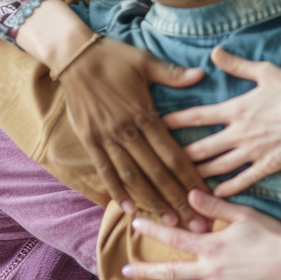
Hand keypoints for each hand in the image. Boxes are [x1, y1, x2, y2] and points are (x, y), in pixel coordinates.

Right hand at [58, 35, 211, 226]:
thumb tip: (201, 74)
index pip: (173, 153)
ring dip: (152, 202)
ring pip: (133, 177)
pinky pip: (105, 171)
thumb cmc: (114, 57)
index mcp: (145, 113)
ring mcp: (106, 138)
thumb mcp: (146, 61)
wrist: (73, 56)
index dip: (190, 177)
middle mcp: (126, 131)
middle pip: (157, 172)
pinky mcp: (89, 141)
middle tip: (196, 223)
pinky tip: (130, 209)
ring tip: (169, 223)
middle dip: (178, 200)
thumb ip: (173, 74)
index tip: (207, 197)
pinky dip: (117, 191)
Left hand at [122, 190, 280, 279]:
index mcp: (212, 244)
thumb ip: (214, 206)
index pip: (176, 236)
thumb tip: (189, 194)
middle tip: (125, 268)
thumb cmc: (271, 234)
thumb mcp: (243, 214)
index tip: (136, 225)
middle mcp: (211, 268)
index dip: (154, 230)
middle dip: (146, 268)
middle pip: (172, 269)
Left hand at [163, 48, 280, 196]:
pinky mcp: (267, 166)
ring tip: (177, 183)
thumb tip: (215, 53)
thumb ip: (237, 65)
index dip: (173, 122)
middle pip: (200, 148)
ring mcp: (252, 152)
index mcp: (236, 109)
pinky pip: (242, 181)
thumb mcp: (266, 72)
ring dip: (196, 175)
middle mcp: (239, 133)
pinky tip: (212, 195)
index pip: (196, 117)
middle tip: (158, 163)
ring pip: (216, 167)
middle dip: (177, 156)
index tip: (153, 125)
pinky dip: (225, 189)